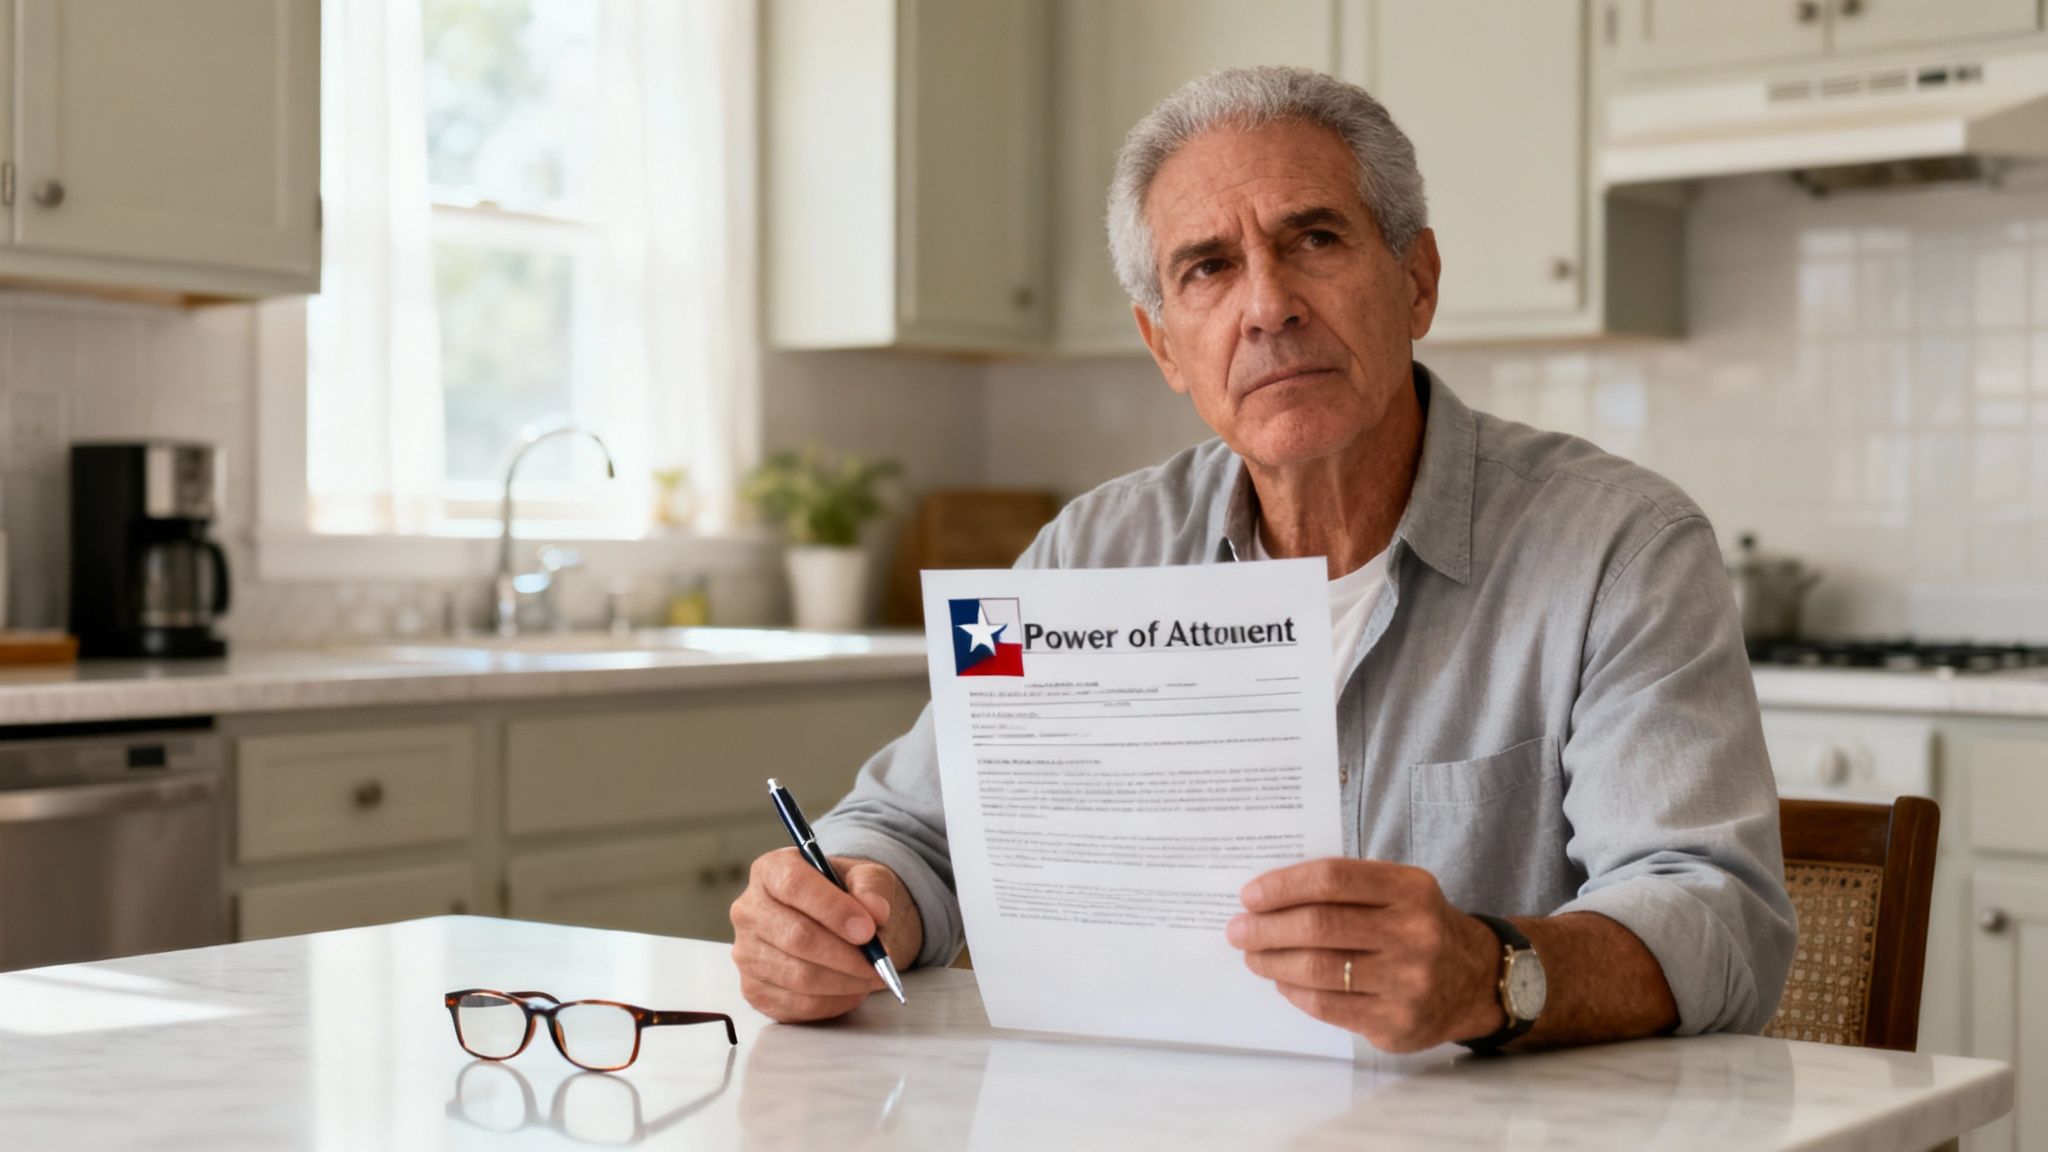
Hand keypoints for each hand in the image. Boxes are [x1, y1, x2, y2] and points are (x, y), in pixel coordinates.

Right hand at [730, 849, 921, 1021]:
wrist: (835, 923)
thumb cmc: (846, 895)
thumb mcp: (866, 877)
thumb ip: (873, 887)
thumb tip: (876, 912)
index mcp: (770, 871)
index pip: (794, 886)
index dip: (832, 909)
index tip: (867, 930)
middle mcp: (749, 911)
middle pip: (796, 937)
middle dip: (845, 955)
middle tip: (880, 964)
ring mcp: (746, 954)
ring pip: (799, 976)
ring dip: (845, 982)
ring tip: (873, 976)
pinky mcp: (754, 990)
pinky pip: (797, 1005)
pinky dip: (834, 1002)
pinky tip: (853, 990)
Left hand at [1226, 858, 1503, 1052]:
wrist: (1476, 979)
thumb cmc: (1418, 926)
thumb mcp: (1399, 891)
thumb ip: (1345, 888)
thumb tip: (1268, 898)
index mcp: (1410, 890)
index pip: (1331, 880)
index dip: (1282, 886)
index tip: (1249, 895)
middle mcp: (1413, 934)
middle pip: (1319, 926)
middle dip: (1266, 928)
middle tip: (1238, 930)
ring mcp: (1408, 982)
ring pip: (1318, 970)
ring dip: (1273, 962)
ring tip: (1253, 956)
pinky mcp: (1397, 1023)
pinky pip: (1328, 1006)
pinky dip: (1295, 992)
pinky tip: (1283, 981)